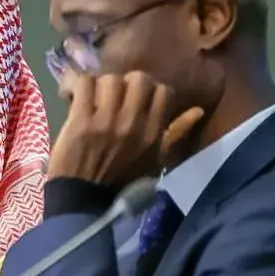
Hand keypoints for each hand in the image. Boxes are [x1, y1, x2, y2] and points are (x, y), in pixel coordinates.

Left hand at [48, 71, 203, 187]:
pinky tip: (77, 97)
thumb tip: (197, 110)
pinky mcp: (79, 120)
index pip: (163, 91)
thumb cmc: (121, 180)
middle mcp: (132, 123)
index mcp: (153, 133)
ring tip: (95, 96)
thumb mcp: (156, 161)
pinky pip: (84, 84)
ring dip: (101, 85)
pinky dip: (79, 86)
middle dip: (126, 82)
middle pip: (138, 78)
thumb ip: (176, 134)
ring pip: (110, 79)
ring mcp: (105, 120)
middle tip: (115, 94)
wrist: (84, 197)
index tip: (137, 98)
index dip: (150, 89)